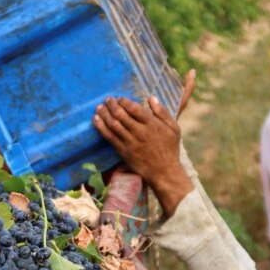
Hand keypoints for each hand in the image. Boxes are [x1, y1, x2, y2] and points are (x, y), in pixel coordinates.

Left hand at [93, 69, 197, 215]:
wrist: (164, 172)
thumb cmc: (170, 149)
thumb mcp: (174, 128)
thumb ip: (163, 112)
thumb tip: (151, 98)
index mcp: (152, 125)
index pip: (134, 109)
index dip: (124, 101)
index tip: (120, 98)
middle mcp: (140, 132)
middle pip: (121, 115)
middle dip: (112, 105)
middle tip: (108, 99)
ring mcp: (130, 142)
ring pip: (113, 125)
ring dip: (104, 114)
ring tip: (99, 107)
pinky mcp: (123, 151)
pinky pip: (109, 137)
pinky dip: (101, 127)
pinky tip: (96, 120)